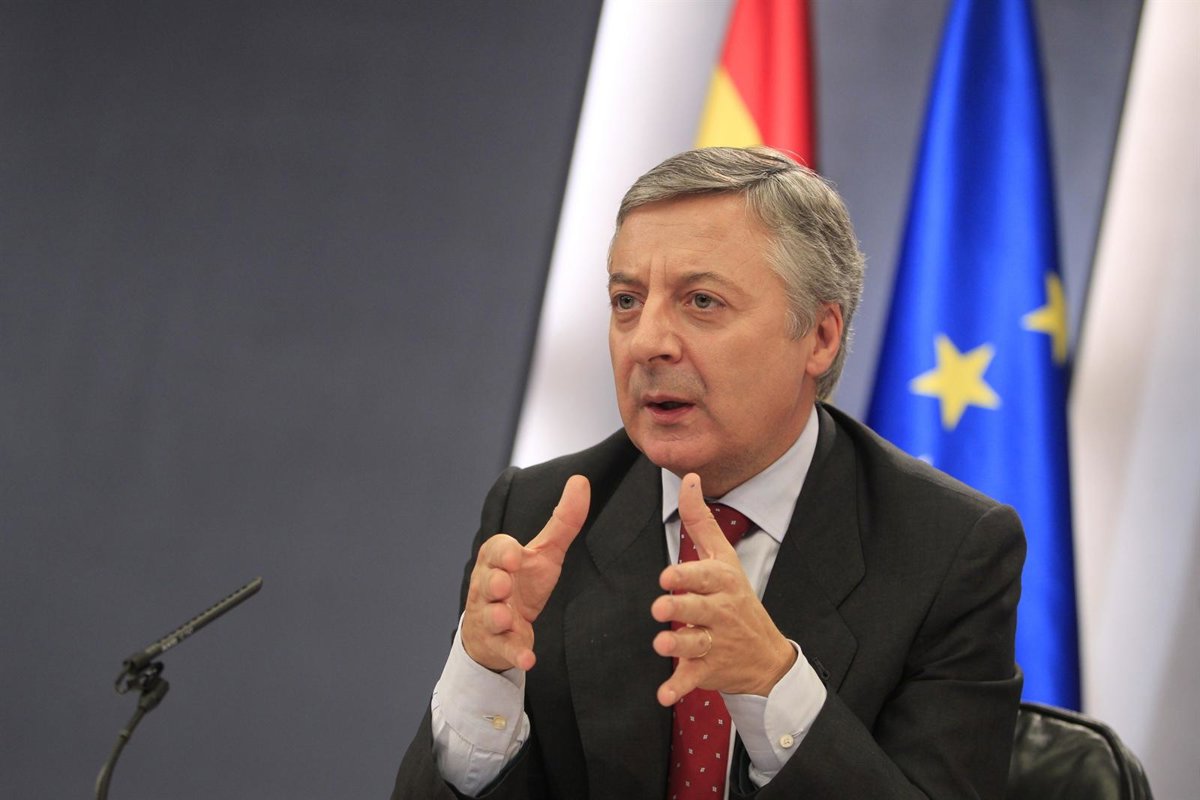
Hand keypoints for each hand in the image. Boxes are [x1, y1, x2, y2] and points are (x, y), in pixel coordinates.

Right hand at [461, 475, 589, 671]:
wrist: (500, 628)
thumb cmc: (521, 583)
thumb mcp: (544, 552)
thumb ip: (563, 520)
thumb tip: (580, 480)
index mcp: (497, 560)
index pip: (494, 550)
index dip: (503, 552)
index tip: (515, 555)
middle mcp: (488, 588)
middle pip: (485, 582)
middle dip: (492, 582)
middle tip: (502, 584)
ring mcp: (491, 617)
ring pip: (489, 617)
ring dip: (497, 617)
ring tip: (506, 618)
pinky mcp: (500, 645)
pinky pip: (505, 650)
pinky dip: (515, 654)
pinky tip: (528, 659)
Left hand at [650, 473, 795, 704]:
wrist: (766, 656)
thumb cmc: (737, 598)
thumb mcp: (724, 559)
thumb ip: (701, 521)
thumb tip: (689, 478)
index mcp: (722, 583)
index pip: (705, 577)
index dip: (687, 578)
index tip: (668, 577)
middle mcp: (721, 613)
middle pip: (699, 610)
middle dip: (681, 609)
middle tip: (660, 609)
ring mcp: (716, 643)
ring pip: (694, 644)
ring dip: (678, 646)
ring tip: (661, 644)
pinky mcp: (709, 670)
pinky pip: (693, 679)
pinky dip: (679, 688)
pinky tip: (664, 694)